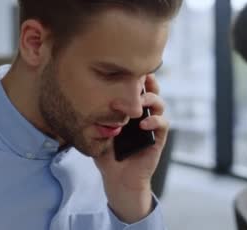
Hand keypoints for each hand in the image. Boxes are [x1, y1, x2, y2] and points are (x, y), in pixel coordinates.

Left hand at [93, 74, 167, 222]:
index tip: (128, 68)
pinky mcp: (158, 138)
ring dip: (152, 99)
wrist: (118, 179)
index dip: (136, 77)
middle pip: (152, 90)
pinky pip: (163, 124)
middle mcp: (143, 114)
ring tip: (140, 102)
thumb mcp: (98, 131)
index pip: (136, 88)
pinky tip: (143, 124)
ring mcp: (152, 126)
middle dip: (148, 81)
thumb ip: (96, 116)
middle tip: (141, 77)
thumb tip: (84, 97)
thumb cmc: (107, 154)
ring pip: (160, 104)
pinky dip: (155, 120)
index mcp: (129, 110)